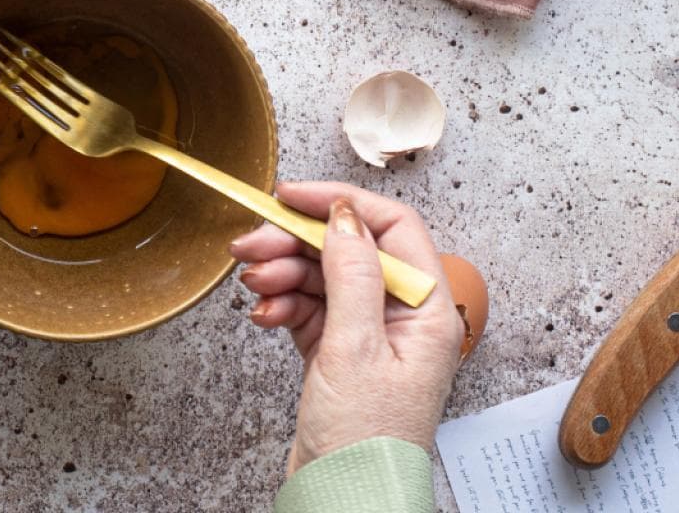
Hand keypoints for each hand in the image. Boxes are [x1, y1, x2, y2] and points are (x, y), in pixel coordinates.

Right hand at [231, 182, 463, 472]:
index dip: (342, 204)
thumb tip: (343, 217)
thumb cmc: (366, 440)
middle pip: (348, 250)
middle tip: (251, 242)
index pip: (392, 229)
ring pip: (322, 277)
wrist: (343, 498)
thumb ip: (351, 275)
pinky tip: (264, 314)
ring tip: (252, 283)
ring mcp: (369, 335)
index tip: (293, 196)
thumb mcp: (355, 349)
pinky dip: (283, 304)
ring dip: (283, 273)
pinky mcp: (339, 353)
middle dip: (297, 242)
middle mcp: (402, 317)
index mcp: (427, 310)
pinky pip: (309, 308)